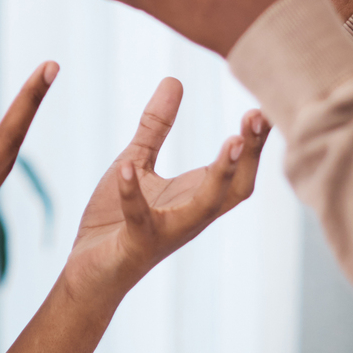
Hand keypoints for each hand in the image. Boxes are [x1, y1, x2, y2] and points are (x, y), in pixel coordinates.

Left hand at [63, 78, 268, 301]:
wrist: (88, 274)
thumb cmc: (115, 220)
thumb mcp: (137, 162)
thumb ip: (156, 126)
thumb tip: (174, 79)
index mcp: (194, 196)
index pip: (238, 169)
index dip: (254, 141)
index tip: (265, 105)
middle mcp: (190, 217)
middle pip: (236, 188)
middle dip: (250, 155)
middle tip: (258, 117)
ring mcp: (165, 233)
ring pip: (204, 208)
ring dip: (220, 176)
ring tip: (230, 143)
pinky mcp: (135, 244)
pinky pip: (139, 218)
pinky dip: (132, 192)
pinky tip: (126, 167)